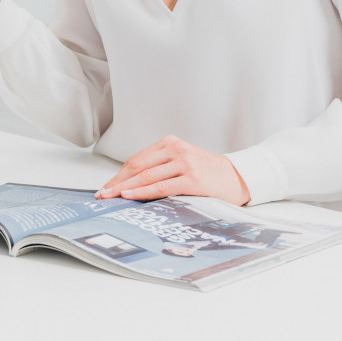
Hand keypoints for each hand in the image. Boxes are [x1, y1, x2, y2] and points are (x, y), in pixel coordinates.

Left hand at [94, 135, 251, 205]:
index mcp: (171, 143)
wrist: (239, 178)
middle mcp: (176, 149)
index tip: (106, 186)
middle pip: (137, 166)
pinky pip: (161, 186)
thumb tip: (129, 184)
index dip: (119, 174)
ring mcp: (185, 163)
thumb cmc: (208, 173)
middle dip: (117, 182)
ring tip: (110, 197)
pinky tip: (129, 196)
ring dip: (125, 188)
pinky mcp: (193, 179)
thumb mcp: (182, 162)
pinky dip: (142, 192)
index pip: (137, 159)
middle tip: (102, 194)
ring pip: (146, 176)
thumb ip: (160, 167)